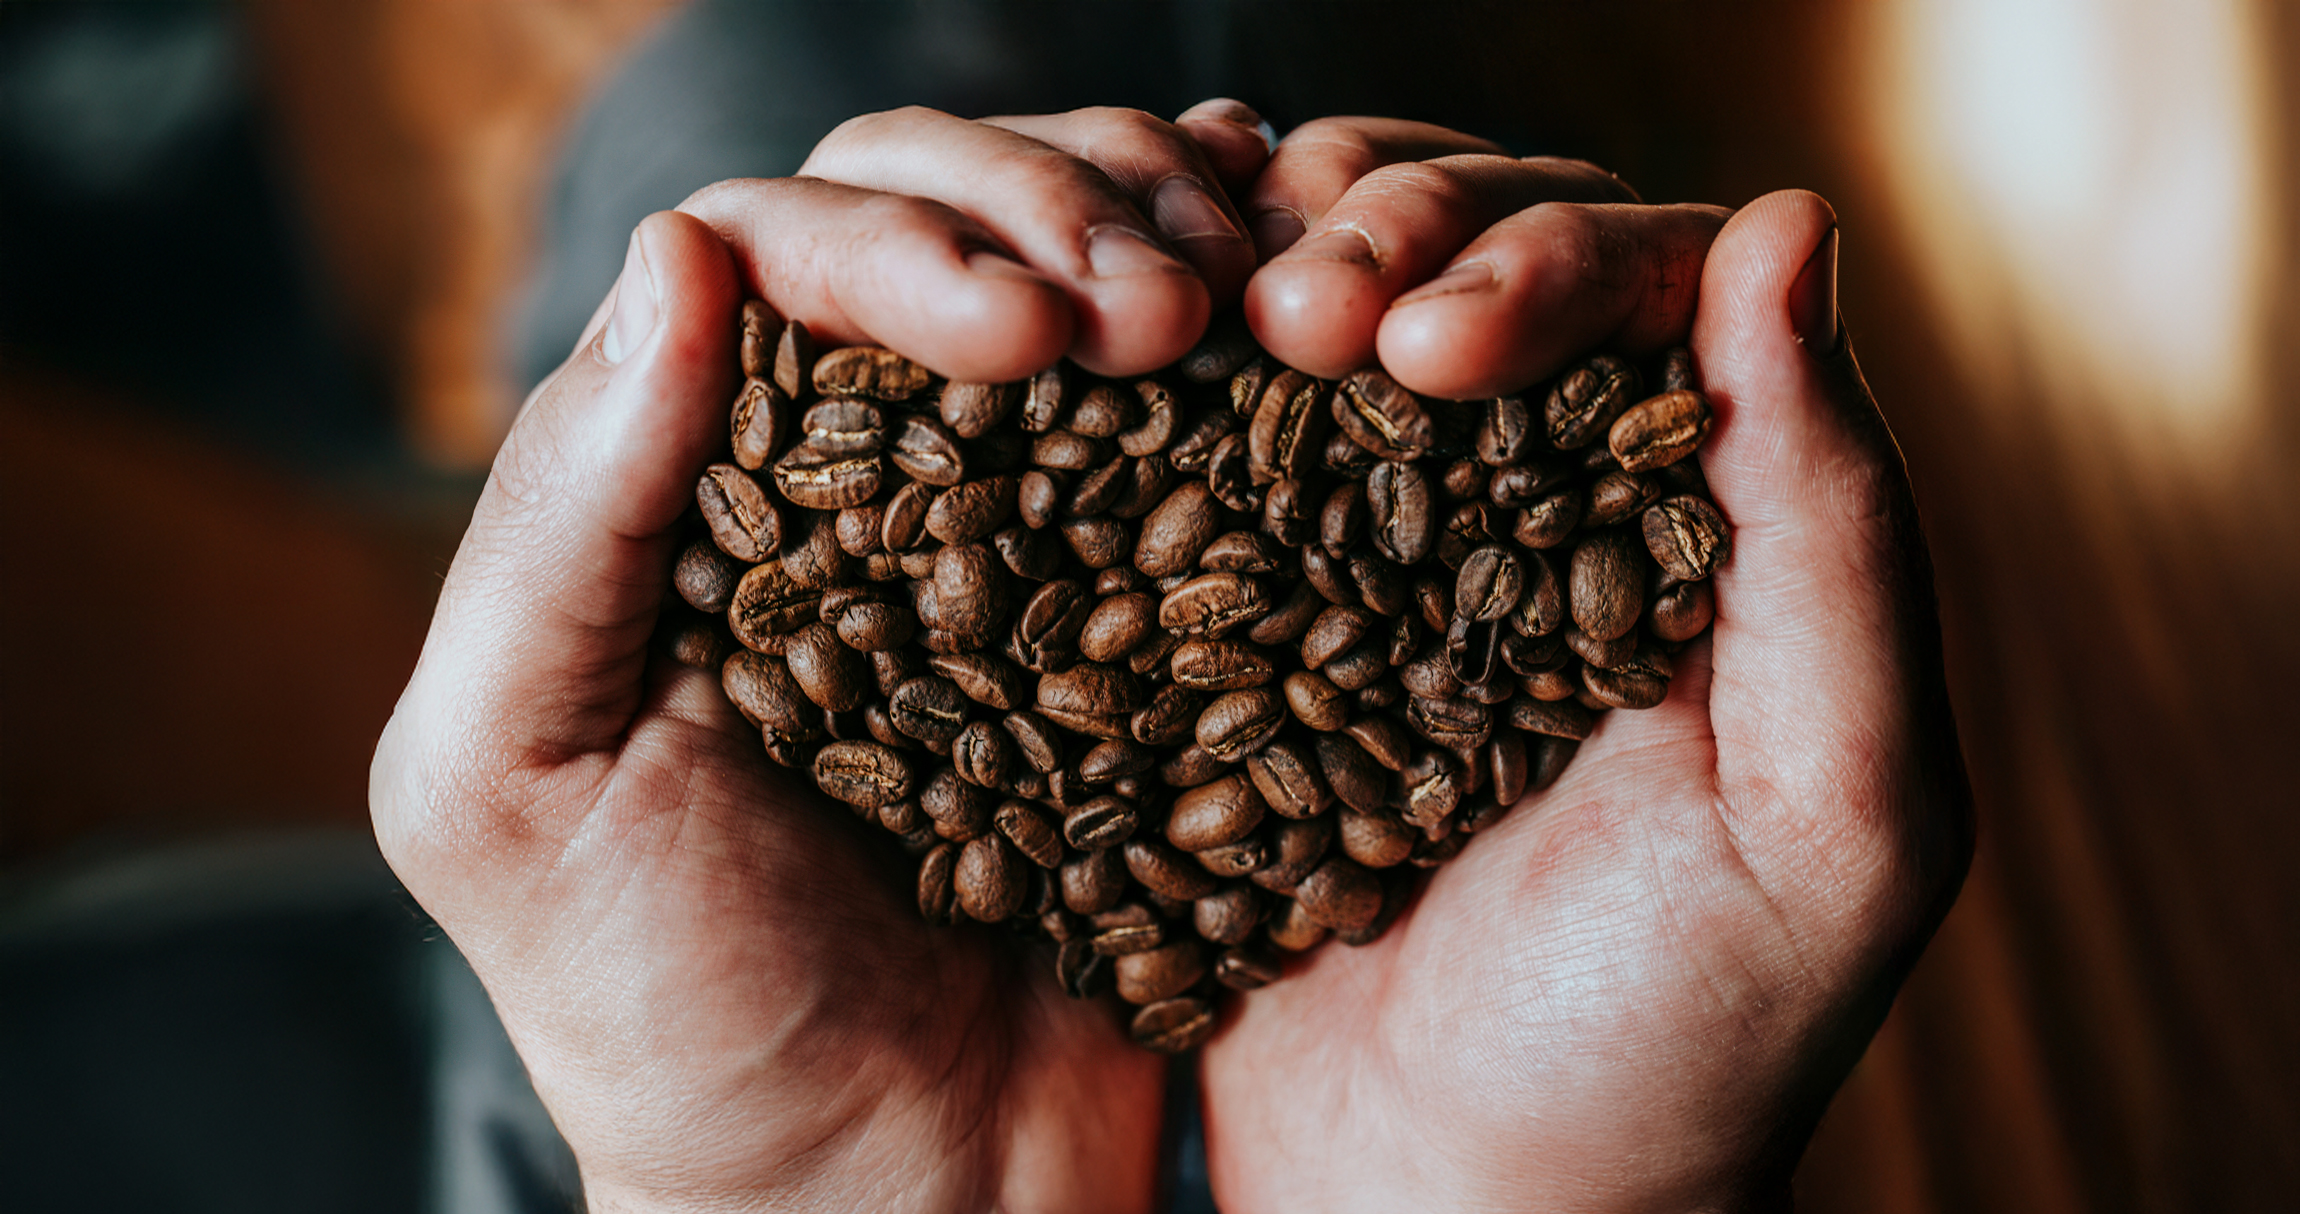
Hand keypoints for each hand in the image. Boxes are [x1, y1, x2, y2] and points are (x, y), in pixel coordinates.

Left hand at [368, 101, 1269, 1213]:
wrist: (892, 1193)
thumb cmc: (668, 1014)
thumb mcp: (516, 781)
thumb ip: (558, 527)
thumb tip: (676, 255)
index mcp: (685, 476)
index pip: (779, 246)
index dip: (901, 240)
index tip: (1020, 327)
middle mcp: (850, 462)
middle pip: (945, 215)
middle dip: (1056, 215)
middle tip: (1157, 310)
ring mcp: (1016, 516)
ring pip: (1082, 274)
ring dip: (1170, 244)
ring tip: (1248, 302)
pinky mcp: (1148, 593)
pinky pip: (1203, 409)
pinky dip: (1258, 330)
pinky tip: (1304, 306)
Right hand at [1197, 120, 1973, 1210]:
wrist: (1457, 1211)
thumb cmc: (1675, 1044)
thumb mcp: (1827, 808)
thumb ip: (1836, 536)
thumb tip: (1790, 232)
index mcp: (1708, 520)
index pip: (1644, 282)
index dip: (1538, 254)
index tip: (1424, 338)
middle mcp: (1549, 502)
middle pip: (1480, 258)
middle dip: (1388, 235)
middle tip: (1293, 307)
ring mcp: (1383, 551)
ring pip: (1334, 326)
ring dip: (1263, 279)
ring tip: (1196, 320)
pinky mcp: (1250, 619)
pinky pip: (1207, 448)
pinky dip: (1164, 382)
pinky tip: (1121, 373)